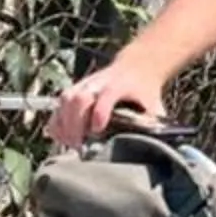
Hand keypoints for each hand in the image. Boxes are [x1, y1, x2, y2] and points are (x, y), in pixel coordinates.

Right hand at [49, 58, 165, 149]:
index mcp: (120, 85)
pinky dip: (57, 122)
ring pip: (65, 100)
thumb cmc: (144, 91)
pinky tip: (63, 137)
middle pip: (79, 98)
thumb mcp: (155, 106)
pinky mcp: (74, 90)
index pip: (106, 96)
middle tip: (80, 145)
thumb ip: (154, 126)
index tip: (97, 130)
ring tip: (72, 144)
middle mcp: (98, 83)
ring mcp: (83, 85)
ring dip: (64, 124)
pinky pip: (58, 106)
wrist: (136, 68)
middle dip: (76, 123)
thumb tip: (158, 149)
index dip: (100, 112)